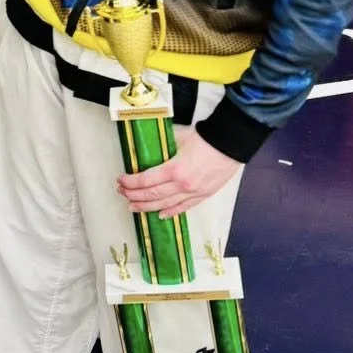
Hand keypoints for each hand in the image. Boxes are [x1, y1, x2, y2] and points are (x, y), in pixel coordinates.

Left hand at [116, 127, 239, 217]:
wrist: (231, 144)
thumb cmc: (206, 139)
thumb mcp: (178, 138)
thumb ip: (163, 146)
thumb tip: (148, 146)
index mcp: (174, 169)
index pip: (145, 181)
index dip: (130, 182)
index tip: (121, 180)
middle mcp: (182, 185)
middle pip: (152, 195)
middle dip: (133, 195)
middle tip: (122, 193)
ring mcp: (193, 192)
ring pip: (165, 205)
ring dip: (146, 207)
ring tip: (133, 207)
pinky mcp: (203, 195)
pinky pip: (183, 208)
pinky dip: (170, 212)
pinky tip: (160, 215)